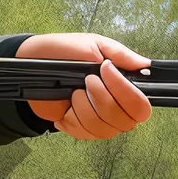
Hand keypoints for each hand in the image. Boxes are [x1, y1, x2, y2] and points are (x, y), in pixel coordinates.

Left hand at [15, 32, 152, 139]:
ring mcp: (98, 120)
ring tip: (74, 91)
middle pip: (125, 121)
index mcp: (124, 85)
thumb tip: (145, 64)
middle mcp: (116, 106)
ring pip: (104, 130)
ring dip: (85, 109)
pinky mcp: (80, 129)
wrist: (32, 63)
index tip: (105, 70)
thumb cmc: (64, 51)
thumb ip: (120, 54)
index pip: (141, 105)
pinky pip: (85, 134)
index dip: (126, 92)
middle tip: (86, 80)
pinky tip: (67, 107)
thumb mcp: (93, 44)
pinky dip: (73, 120)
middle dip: (103, 100)